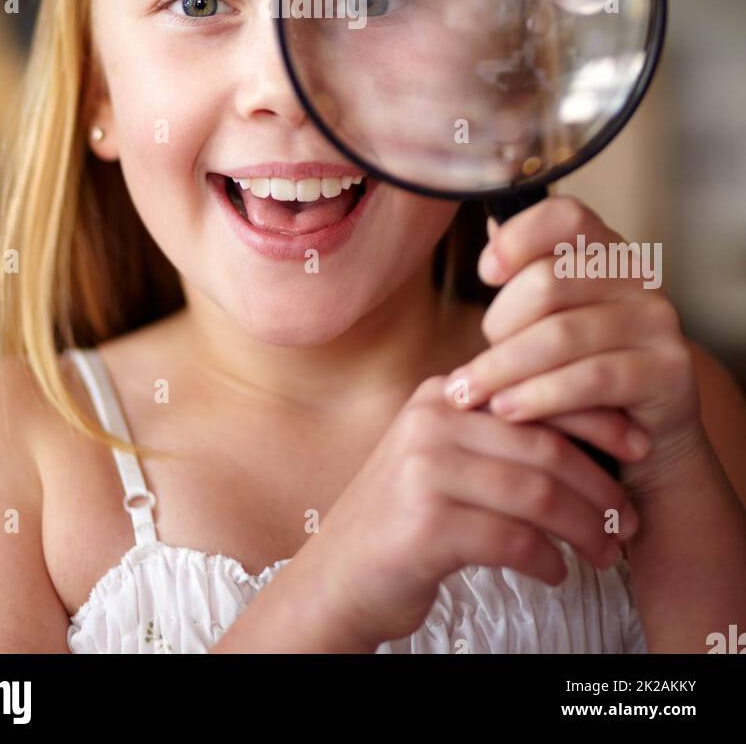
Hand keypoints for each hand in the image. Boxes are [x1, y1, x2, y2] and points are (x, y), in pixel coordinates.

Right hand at [306, 373, 639, 651]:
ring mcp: (424, 471)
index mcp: (441, 396)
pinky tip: (555, 571)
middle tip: (629, 520)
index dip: (595, 418)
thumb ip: (496, 437)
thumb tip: (591, 433)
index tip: (636, 445)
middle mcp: (430, 422)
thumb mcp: (442, 458)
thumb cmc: (405, 521)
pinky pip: (513, 540)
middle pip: (544, 446)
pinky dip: (546, 560)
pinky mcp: (424, 525)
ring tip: (606, 553)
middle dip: (600, 487)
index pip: (534, 393)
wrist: (336, 579)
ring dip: (585, 530)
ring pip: (537, 494)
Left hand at [444, 195, 702, 494]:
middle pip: (548, 281)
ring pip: (563, 335)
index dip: (519, 237)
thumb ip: (526, 281)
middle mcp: (637, 276)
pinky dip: (541, 396)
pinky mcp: (669, 371)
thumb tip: (491, 234)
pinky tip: (509, 411)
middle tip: (474, 362)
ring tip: (470, 393)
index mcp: (605, 251)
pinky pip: (592, 379)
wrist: (640, 444)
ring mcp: (657, 321)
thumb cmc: (576, 374)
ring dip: (504, 368)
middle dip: (499, 324)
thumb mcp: (548, 323)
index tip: (485, 273)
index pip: (566, 216)